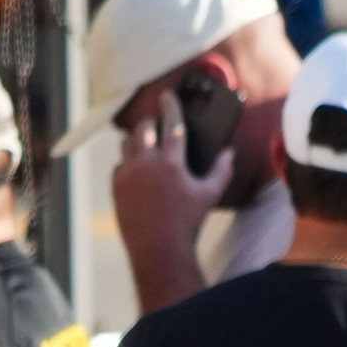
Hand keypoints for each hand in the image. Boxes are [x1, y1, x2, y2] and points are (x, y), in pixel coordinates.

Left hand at [110, 97, 235, 260]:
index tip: (167, 96)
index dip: (170, 105)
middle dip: (151, 122)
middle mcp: (146, 163)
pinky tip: (135, 167)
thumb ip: (222, 170)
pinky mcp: (116, 188)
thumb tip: (230, 153)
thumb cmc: (188, 223)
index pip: (171, 122)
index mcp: (171, 161)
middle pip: (143, 129)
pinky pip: (119, 166)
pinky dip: (127, 163)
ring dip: (137, 139)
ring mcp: (128, 175)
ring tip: (145, 141)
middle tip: (156, 122)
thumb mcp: (210, 195)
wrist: (159, 250)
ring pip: (127, 144)